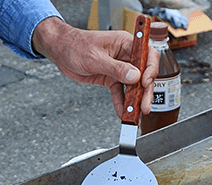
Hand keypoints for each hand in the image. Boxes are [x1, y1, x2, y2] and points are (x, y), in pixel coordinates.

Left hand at [32, 16, 158, 117]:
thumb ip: (116, 68)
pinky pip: (120, 93)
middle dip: (145, 92)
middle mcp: (125, 56)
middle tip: (145, 107)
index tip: (145, 83)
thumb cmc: (76, 45)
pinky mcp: (111, 78)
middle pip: (143, 74)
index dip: (150, 69)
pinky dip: (121, 103)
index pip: (147, 54)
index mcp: (125, 43)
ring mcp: (119, 68)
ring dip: (135, 101)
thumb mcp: (95, 58)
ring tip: (135, 114)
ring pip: (133, 86)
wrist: (61, 51)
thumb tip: (135, 76)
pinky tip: (122, 113)